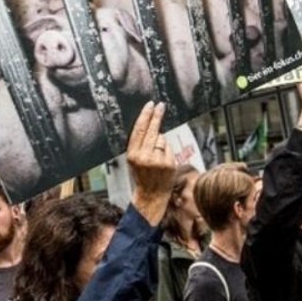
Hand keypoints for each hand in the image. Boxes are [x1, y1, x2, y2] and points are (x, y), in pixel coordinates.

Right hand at [127, 102, 175, 225]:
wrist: (151, 195)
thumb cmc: (142, 175)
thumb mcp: (134, 160)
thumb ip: (139, 144)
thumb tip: (150, 124)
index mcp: (132, 155)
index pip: (139, 130)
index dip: (145, 116)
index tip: (150, 105)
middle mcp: (144, 157)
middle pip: (152, 130)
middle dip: (157, 116)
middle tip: (161, 105)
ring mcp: (158, 161)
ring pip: (162, 139)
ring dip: (160, 143)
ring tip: (156, 157)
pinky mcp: (169, 164)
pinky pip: (169, 148)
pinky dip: (167, 152)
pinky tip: (163, 162)